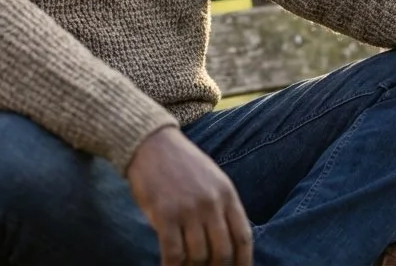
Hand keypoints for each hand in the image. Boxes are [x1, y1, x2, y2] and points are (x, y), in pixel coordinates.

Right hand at [126, 127, 252, 265]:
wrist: (151, 143)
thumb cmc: (181, 164)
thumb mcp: (212, 179)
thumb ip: (222, 207)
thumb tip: (230, 244)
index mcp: (227, 194)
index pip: (243, 237)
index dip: (243, 262)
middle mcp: (211, 203)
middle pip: (223, 252)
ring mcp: (188, 209)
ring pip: (199, 257)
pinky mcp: (165, 214)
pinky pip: (174, 254)